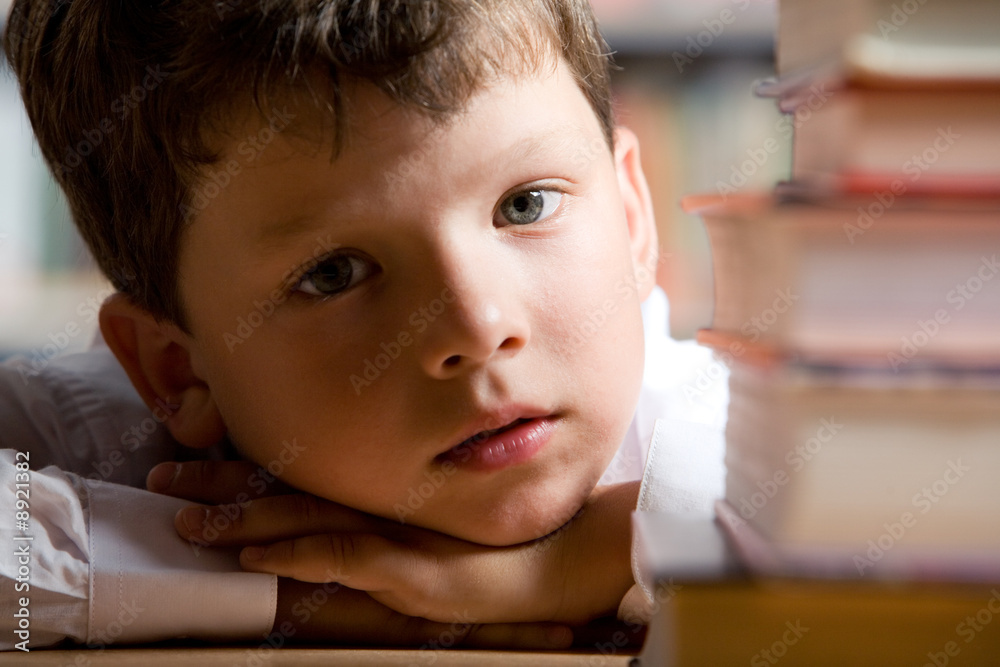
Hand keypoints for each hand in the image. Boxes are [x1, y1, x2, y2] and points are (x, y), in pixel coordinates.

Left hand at [150, 460, 639, 625]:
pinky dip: (299, 554)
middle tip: (162, 476)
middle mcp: (377, 507)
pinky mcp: (408, 570)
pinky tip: (260, 555)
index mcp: (377, 496)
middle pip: (285, 490)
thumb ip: (386, 524)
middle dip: (219, 486)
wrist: (553, 563)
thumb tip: (329, 525)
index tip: (191, 461)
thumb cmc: (494, 550)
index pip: (297, 477)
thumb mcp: (433, 532)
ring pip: (302, 518)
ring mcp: (391, 536)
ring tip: (188, 521)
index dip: (242, 470)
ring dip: (241, 520)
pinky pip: (344, 558)